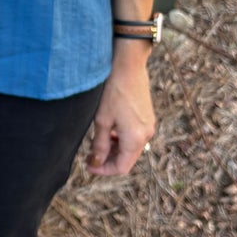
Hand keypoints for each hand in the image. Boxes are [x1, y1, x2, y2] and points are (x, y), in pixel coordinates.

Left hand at [86, 56, 155, 175]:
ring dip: (114, 150)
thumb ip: (99, 144)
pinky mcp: (147, 118)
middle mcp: (146, 135)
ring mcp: (149, 126)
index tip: (88, 165)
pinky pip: (135, 137)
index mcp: (135, 139)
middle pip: (127, 159)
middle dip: (108, 161)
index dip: (103, 170)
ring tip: (97, 143)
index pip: (121, 167)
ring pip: (131, 149)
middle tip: (90, 156)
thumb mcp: (102, 120)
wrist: (128, 66)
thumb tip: (96, 162)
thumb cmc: (113, 91)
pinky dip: (121, 140)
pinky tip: (109, 132)